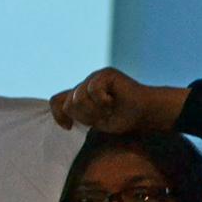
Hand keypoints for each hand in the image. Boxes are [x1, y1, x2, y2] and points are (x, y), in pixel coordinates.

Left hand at [49, 67, 186, 132]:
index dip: (58, 115)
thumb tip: (63, 117)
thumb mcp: (95, 121)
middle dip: (84, 117)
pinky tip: (113, 101)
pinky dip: (102, 101)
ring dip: (94, 110)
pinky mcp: (105, 74)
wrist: (144, 113)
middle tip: (102, 117)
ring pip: (78, 98)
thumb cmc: (122, 118)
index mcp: (80, 95)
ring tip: (108, 110)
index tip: (69, 128)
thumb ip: (78, 115)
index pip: (56, 101)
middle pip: (68, 104)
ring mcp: (94, 78)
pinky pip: (92, 90)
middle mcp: (84, 84)